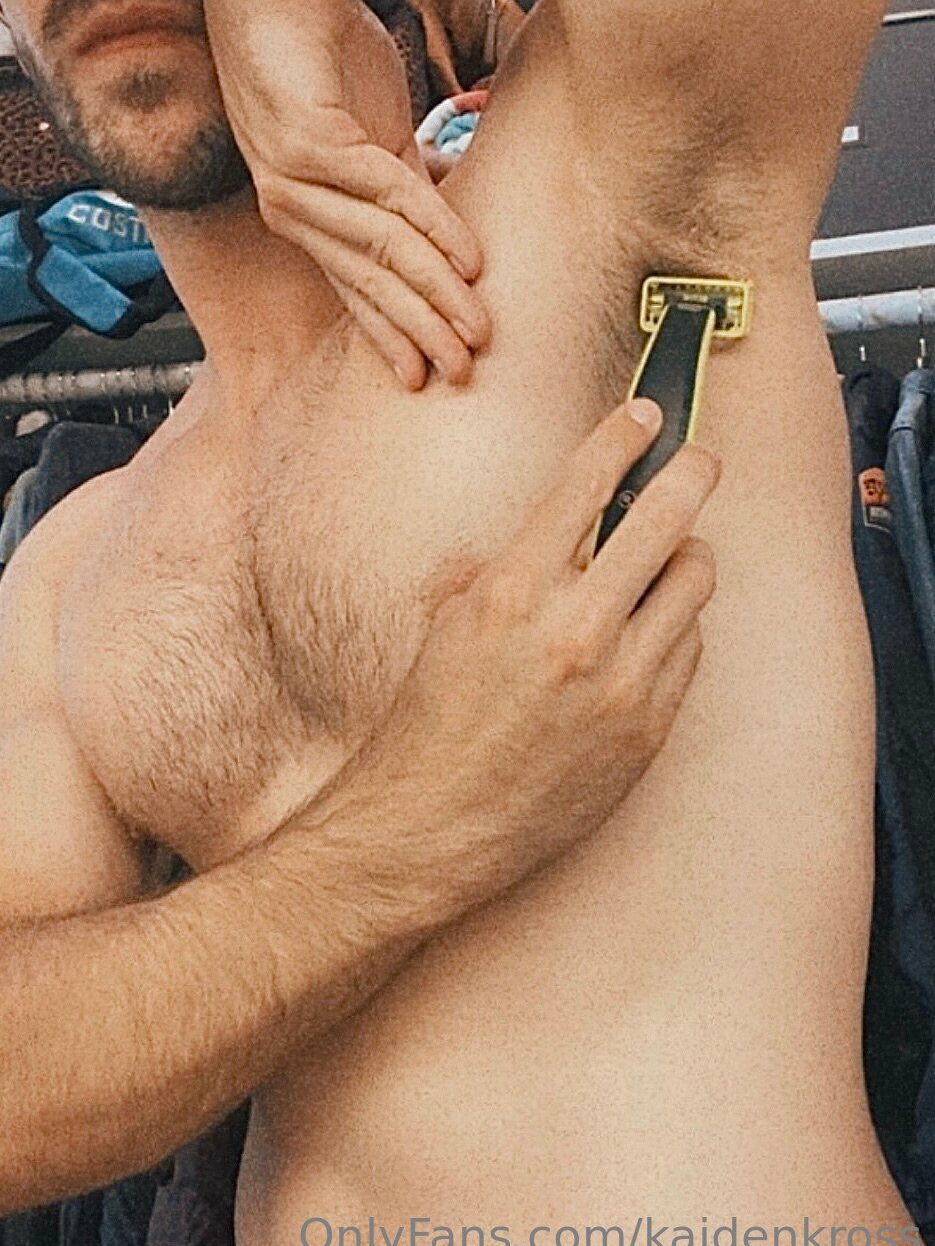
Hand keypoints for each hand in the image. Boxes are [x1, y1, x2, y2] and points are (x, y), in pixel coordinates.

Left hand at [203, 0, 490, 389]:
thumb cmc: (327, 56)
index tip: (426, 377)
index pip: (355, 288)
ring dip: (435, 293)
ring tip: (476, 324)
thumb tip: (449, 241)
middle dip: (419, 332)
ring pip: (380, 249)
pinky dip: (432, 228)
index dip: (393, 335)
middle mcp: (292, 206)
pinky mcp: (304, 143)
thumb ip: (405, 194)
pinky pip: (385, 193)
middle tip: (462, 369)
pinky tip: (467, 258)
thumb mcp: (375, 140)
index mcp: (310, 213)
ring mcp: (292, 178)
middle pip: (367, 283)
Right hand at [347, 401, 720, 921]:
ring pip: (695, 581)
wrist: (432, 827)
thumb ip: (506, 567)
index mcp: (513, 592)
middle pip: (670, 517)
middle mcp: (575, 630)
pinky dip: (675, 627)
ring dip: (685, 557)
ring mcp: (622, 682)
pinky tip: (646, 633)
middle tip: (699, 460)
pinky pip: (689, 647)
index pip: (588, 482)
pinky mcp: (649, 727)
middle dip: (693, 472)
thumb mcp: (448, 624)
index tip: (645, 417)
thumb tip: (560, 530)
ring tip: (666, 559)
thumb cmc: (428, 723)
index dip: (624, 436)